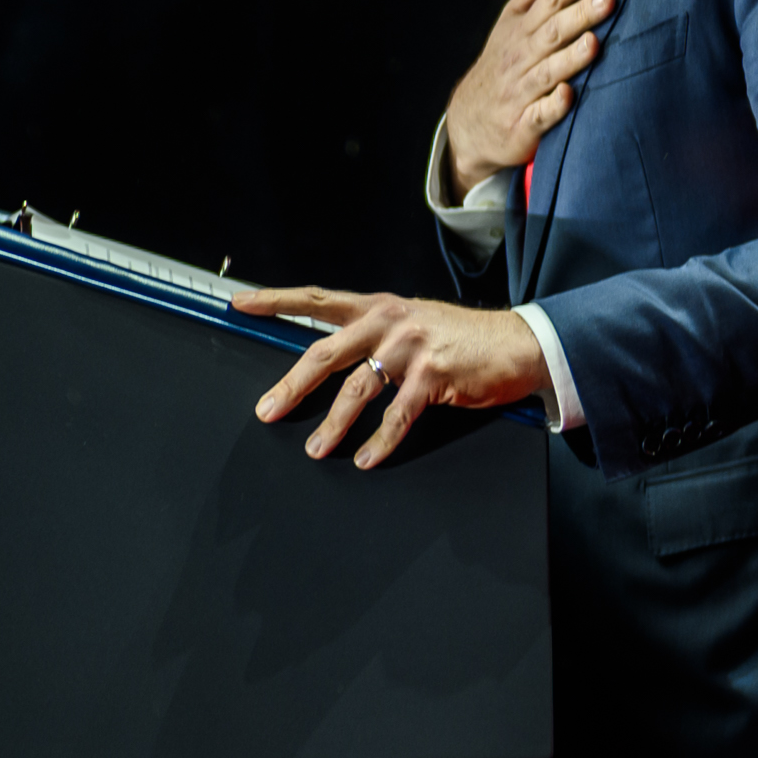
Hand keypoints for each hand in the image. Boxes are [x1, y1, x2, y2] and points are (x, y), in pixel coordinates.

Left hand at [234, 288, 550, 468]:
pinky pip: (397, 414)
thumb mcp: (413, 324)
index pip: (317, 299)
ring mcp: (412, 346)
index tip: (240, 304)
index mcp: (380, 306)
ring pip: (357, 388)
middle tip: (267, 411)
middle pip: (325, 352)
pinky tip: (367, 458)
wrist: (518, 344)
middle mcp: (391, 320)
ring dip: (333, 424)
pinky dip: (379, 440)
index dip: (276, 300)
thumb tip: (327, 361)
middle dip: (291, 386)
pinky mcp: (434, 373)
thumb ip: (374, 336)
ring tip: (317, 449)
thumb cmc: (462, 339)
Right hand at [444, 0, 614, 198]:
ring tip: (594, 42)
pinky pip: (539, 116)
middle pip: (553, 31)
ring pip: (548, 71)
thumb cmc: (506, 60)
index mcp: (523, 26)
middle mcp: (523, 55)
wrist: (470, 122)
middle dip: (580, 13)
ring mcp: (522, 91)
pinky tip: (569, 95)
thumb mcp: (514, 17)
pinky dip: (553, 107)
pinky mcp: (523, 126)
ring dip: (570, 57)